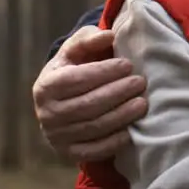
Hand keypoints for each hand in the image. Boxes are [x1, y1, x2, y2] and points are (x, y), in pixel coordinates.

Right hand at [32, 26, 147, 161]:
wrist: (61, 101)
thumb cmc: (74, 68)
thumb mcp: (75, 50)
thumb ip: (88, 39)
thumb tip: (108, 35)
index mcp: (46, 85)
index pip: (76, 79)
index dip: (104, 72)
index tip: (128, 64)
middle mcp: (47, 113)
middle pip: (87, 104)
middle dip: (117, 93)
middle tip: (140, 82)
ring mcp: (56, 136)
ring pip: (93, 127)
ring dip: (121, 116)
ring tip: (142, 103)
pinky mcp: (68, 152)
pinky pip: (93, 151)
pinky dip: (113, 142)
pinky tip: (132, 130)